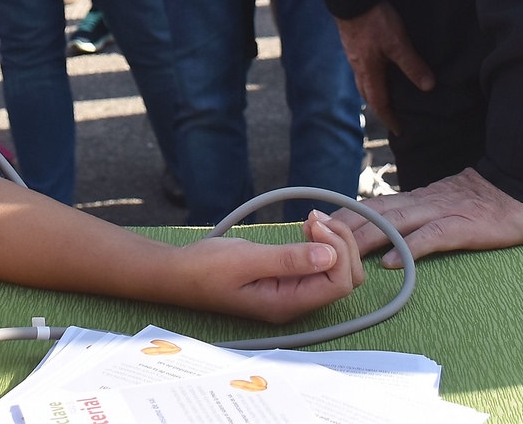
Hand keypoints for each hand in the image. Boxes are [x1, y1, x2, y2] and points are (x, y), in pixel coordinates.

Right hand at [166, 211, 364, 323]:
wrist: (178, 274)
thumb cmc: (205, 268)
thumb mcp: (246, 259)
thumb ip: (287, 260)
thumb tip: (330, 256)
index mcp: (287, 304)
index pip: (339, 283)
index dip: (338, 249)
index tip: (313, 224)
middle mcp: (295, 303)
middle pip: (345, 278)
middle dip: (341, 243)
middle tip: (315, 218)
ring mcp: (292, 293)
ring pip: (336, 270)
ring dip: (333, 241)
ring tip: (311, 219)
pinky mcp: (286, 281)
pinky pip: (320, 264)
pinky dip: (321, 243)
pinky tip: (307, 228)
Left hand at [330, 167, 522, 269]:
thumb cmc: (485, 203)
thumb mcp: (444, 207)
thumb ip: (417, 217)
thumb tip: (387, 234)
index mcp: (417, 200)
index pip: (371, 206)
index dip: (342, 215)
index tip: (312, 224)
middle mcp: (423, 203)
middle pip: (375, 215)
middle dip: (342, 227)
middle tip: (312, 237)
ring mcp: (443, 212)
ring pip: (396, 223)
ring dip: (364, 237)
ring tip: (337, 251)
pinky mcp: (463, 226)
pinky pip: (432, 237)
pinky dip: (409, 249)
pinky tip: (389, 262)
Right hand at [334, 1, 434, 133]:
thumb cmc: (373, 20)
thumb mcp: (398, 43)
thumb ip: (412, 64)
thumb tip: (428, 87)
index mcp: (369, 72)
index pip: (379, 103)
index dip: (390, 118)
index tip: (400, 130)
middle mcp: (358, 67)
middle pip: (368, 95)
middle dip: (380, 108)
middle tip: (393, 116)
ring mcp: (354, 55)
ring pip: (363, 81)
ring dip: (375, 91)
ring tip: (388, 94)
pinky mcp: (353, 43)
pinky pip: (362, 67)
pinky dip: (372, 75)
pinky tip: (380, 67)